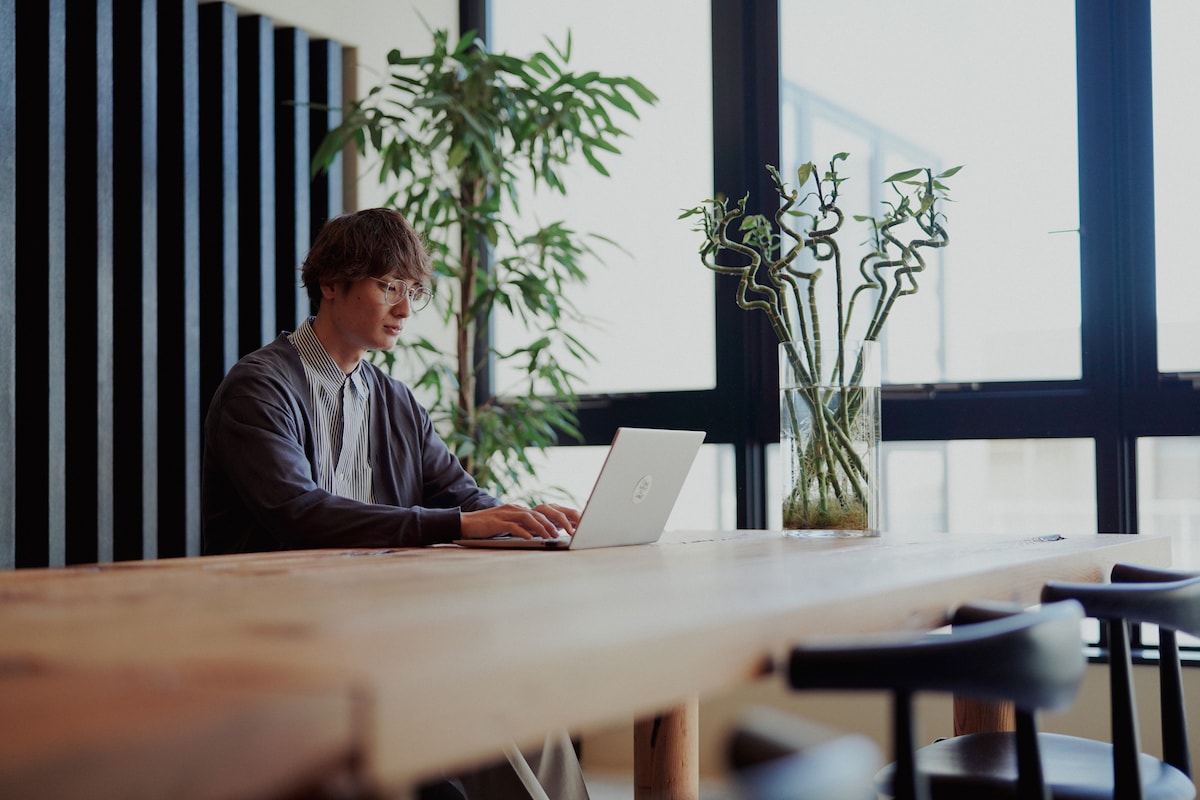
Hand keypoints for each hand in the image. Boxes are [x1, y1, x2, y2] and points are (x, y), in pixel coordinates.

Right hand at [460, 503, 580, 540]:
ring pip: (528, 518)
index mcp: (518, 510)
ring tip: (551, 536)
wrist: (464, 523)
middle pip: (538, 513)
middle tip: (565, 533)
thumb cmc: (487, 528)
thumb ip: (521, 527)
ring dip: (542, 527)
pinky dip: (523, 532)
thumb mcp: (507, 526)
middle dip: (554, 523)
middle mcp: (514, 509)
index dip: (555, 519)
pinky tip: (530, 539)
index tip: (567, 528)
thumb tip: (536, 535)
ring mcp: (505, 514)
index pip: (541, 512)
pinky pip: (512, 526)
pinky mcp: (496, 522)